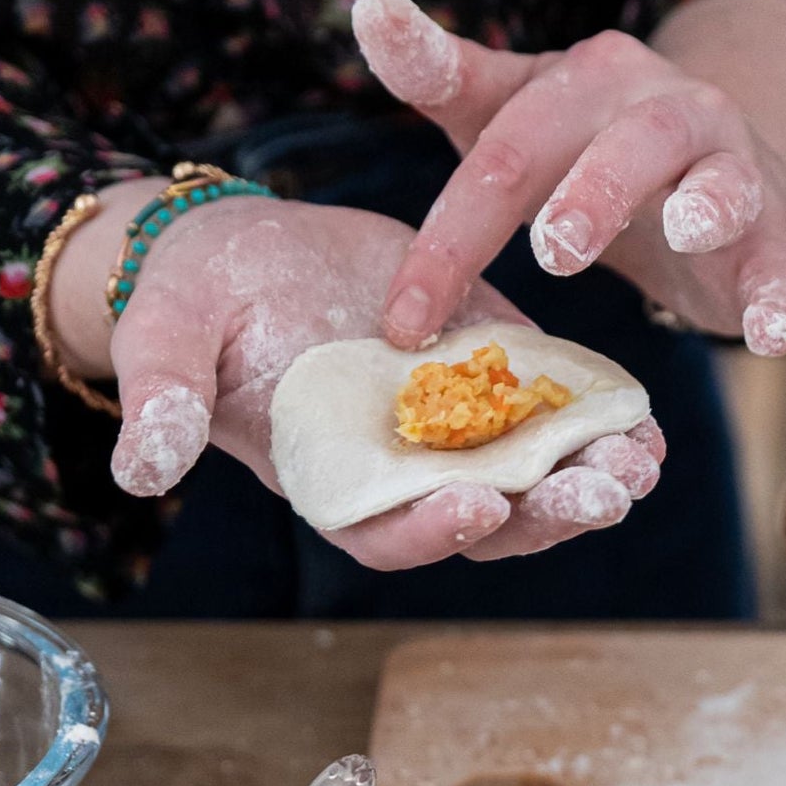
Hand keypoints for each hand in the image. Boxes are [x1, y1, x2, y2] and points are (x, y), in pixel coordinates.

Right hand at [55, 186, 662, 567]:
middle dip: (544, 513)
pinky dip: (598, 423)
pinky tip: (646, 422)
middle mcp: (402, 476)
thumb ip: (162, 403)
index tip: (477, 503)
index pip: (387, 535)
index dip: (432, 529)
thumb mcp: (165, 340)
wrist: (238, 250)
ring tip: (640, 465)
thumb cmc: (192, 302)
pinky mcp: (488, 378)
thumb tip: (139, 467)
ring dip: (589, 479)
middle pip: (484, 522)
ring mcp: (453, 435)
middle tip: (600, 494)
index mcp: (331, 484)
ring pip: (532, 479)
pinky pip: (550, 414)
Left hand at [352, 0, 785, 356]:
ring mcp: (727, 166)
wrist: (713, 167)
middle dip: (589, 195)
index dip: (454, 234)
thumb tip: (369, 9)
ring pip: (717, 180)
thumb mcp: (510, 111)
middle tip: (551, 252)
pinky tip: (771, 337)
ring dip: (701, 208)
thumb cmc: (587, 150)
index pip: (508, 150)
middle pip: (621, 146)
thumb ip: (441, 73)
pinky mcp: (774, 234)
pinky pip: (784, 264)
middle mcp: (663, 108)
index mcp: (586, 81)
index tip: (405, 319)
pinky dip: (783, 298)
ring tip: (682, 234)